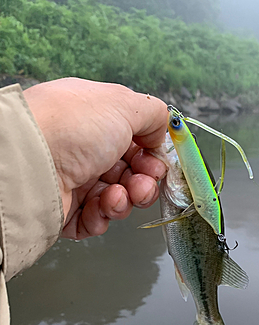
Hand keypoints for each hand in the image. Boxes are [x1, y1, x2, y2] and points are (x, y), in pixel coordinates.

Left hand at [23, 78, 167, 238]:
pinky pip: (95, 219)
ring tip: (116, 196)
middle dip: (143, 183)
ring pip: (116, 199)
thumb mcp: (123, 105)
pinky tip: (100, 208)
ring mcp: (74, 180)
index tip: (158, 163)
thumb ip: (153, 114)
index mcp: (96, 120)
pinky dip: (103, 217)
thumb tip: (162, 131)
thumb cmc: (70, 127)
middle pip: (129, 173)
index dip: (151, 156)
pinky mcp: (65, 210)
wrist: (30, 163)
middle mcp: (84, 149)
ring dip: (125, 201)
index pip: (133, 141)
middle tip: (141, 185)